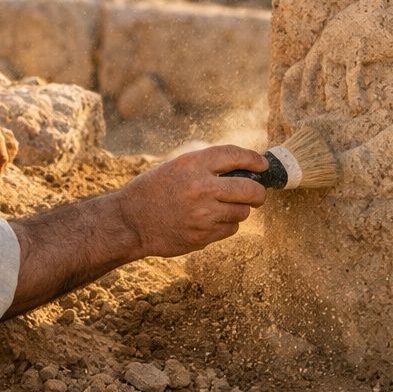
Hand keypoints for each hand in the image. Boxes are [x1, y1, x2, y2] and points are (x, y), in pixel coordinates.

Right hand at [112, 145, 268, 257]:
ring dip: (238, 210)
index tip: (262, 164)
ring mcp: (202, 214)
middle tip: (257, 194)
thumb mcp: (177, 166)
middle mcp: (200, 188)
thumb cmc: (154, 190)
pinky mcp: (202, 236)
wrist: (130, 222)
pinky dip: (226, 225)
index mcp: (192, 164)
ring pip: (242, 212)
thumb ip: (207, 165)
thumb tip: (245, 167)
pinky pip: (230, 229)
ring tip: (222, 207)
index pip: (235, 156)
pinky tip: (209, 221)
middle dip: (258, 192)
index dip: (254, 159)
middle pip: (250, 189)